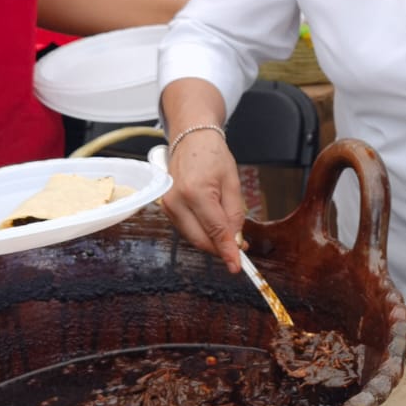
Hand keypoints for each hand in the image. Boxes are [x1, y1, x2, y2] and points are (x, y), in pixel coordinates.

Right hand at [161, 130, 243, 272]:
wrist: (191, 139)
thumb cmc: (212, 155)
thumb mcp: (232, 182)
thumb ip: (235, 214)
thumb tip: (235, 241)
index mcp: (195, 192)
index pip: (215, 230)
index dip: (227, 251)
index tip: (237, 266)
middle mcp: (176, 201)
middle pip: (200, 240)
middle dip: (221, 249)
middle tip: (240, 250)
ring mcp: (167, 205)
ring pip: (193, 238)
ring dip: (212, 242)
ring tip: (231, 236)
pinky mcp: (166, 208)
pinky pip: (187, 229)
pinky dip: (202, 233)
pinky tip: (216, 228)